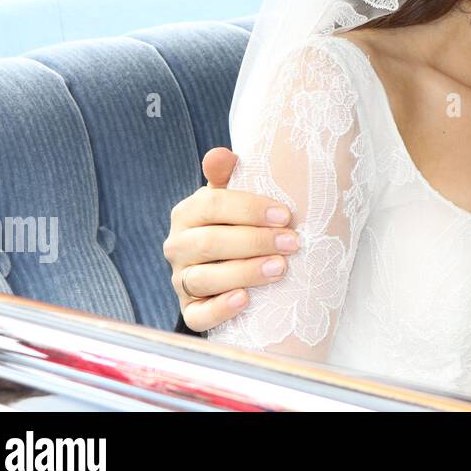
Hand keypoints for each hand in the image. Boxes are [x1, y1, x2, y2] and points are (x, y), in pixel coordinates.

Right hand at [163, 147, 298, 331]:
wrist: (227, 263)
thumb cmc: (237, 223)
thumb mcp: (232, 196)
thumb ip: (228, 175)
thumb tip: (221, 154)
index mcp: (188, 213)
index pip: (212, 206)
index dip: (249, 209)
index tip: (285, 215)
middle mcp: (178, 246)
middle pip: (210, 243)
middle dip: (255, 242)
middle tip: (292, 243)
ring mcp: (181, 280)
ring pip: (204, 279)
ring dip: (245, 272)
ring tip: (280, 268)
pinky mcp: (190, 309)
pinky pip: (197, 315)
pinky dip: (220, 309)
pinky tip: (245, 300)